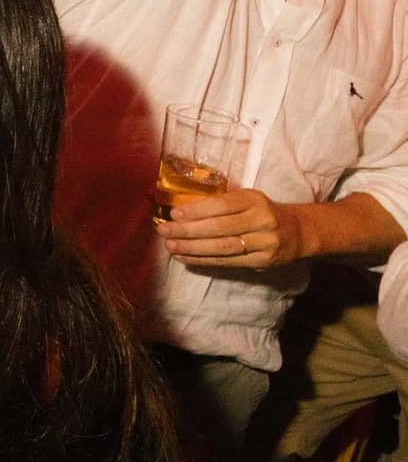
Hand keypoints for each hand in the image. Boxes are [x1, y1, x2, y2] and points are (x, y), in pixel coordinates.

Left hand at [158, 189, 301, 267]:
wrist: (298, 231)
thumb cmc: (261, 212)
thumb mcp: (247, 200)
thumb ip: (221, 205)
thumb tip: (180, 213)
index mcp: (254, 199)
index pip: (222, 205)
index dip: (196, 210)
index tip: (173, 214)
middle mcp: (262, 220)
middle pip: (219, 228)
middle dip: (187, 231)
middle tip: (164, 232)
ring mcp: (264, 242)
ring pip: (222, 247)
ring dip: (192, 248)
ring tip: (170, 246)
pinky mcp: (263, 261)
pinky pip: (228, 262)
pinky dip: (203, 261)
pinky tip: (185, 258)